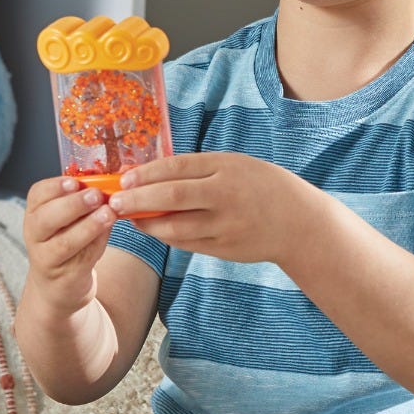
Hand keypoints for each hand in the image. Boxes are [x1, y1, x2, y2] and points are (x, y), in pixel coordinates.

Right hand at [22, 176, 118, 313]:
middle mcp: (35, 235)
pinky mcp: (65, 276)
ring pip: (64, 242)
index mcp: (34, 213)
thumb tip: (107, 185)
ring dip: (88, 226)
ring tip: (108, 214)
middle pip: (46, 219)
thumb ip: (81, 202)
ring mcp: (47, 258)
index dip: (55, 187)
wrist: (59, 283)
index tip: (74, 182)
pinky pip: (81, 259)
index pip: (37, 195)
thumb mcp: (67, 219)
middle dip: (73, 205)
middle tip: (96, 195)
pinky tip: (109, 232)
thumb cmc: (67, 240)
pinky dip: (97, 244)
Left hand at [107, 152, 307, 264]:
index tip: (124, 178)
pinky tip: (153, 229)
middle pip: (172, 198)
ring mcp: (225, 226)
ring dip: (146, 223)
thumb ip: (200, 169)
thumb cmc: (262, 187)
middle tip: (114, 201)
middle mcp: (225, 197)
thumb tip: (153, 173)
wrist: (299, 223)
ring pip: (175, 227)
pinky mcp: (224, 249)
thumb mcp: (236, 165)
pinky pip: (186, 243)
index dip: (147, 174)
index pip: (178, 168)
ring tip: (128, 217)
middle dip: (137, 200)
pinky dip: (166, 236)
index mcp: (227, 169)